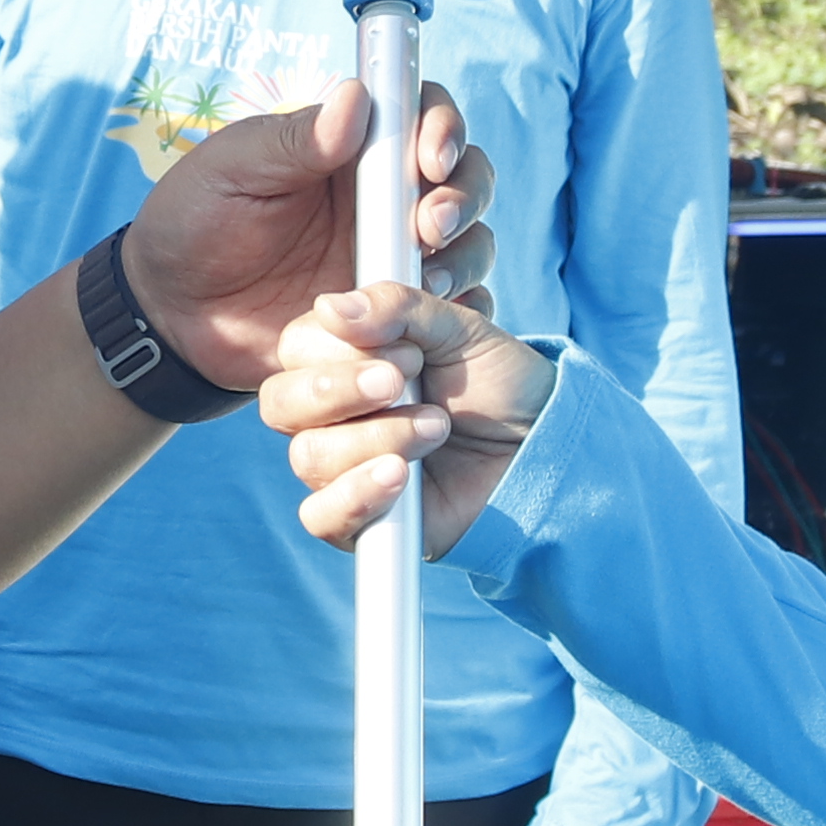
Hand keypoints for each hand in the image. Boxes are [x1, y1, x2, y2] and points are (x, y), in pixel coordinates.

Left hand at [117, 85, 491, 397]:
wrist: (172, 317)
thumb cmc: (193, 224)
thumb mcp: (230, 171)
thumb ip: (292, 140)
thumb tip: (358, 97)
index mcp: (353, 148)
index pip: (423, 114)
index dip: (442, 126)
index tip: (429, 157)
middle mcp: (387, 198)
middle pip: (464, 178)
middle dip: (463, 195)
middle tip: (431, 224)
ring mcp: (396, 258)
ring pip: (470, 244)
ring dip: (464, 255)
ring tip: (427, 280)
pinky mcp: (395, 318)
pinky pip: (451, 315)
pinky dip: (458, 315)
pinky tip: (433, 324)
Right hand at [267, 280, 554, 555]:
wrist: (544, 446)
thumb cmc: (499, 383)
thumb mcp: (460, 330)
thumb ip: (399, 309)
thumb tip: (330, 306)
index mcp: (344, 359)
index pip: (296, 347)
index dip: (338, 347)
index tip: (406, 350)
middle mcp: (332, 414)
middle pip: (281, 403)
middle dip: (340, 390)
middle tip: (404, 382)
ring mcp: (341, 467)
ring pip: (308, 455)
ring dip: (378, 436)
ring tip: (437, 428)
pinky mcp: (360, 519)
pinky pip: (320, 516)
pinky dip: (357, 494)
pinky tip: (401, 477)